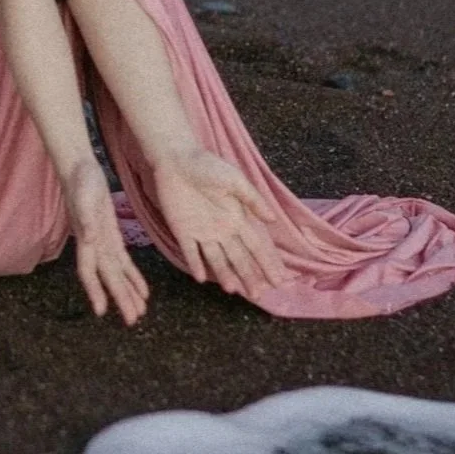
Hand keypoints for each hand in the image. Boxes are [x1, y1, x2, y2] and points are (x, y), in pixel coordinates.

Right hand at [64, 160, 148, 325]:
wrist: (80, 168)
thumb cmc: (80, 182)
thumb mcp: (84, 198)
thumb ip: (86, 219)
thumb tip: (88, 239)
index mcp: (86, 240)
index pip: (89, 272)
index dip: (95, 291)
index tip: (102, 312)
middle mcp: (93, 246)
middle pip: (108, 278)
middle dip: (120, 299)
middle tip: (132, 320)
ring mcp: (103, 242)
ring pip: (117, 274)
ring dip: (127, 293)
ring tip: (139, 311)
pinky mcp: (112, 236)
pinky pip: (124, 261)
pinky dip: (133, 276)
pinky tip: (142, 290)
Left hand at [150, 147, 289, 295]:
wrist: (175, 158)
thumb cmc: (206, 165)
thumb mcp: (234, 179)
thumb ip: (252, 200)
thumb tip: (272, 220)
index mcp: (237, 217)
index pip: (257, 246)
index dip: (268, 263)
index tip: (280, 280)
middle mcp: (222, 229)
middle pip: (240, 258)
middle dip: (250, 276)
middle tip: (260, 295)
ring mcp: (202, 231)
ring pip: (217, 260)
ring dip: (226, 275)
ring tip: (235, 292)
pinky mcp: (182, 230)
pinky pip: (190, 252)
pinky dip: (196, 265)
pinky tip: (202, 279)